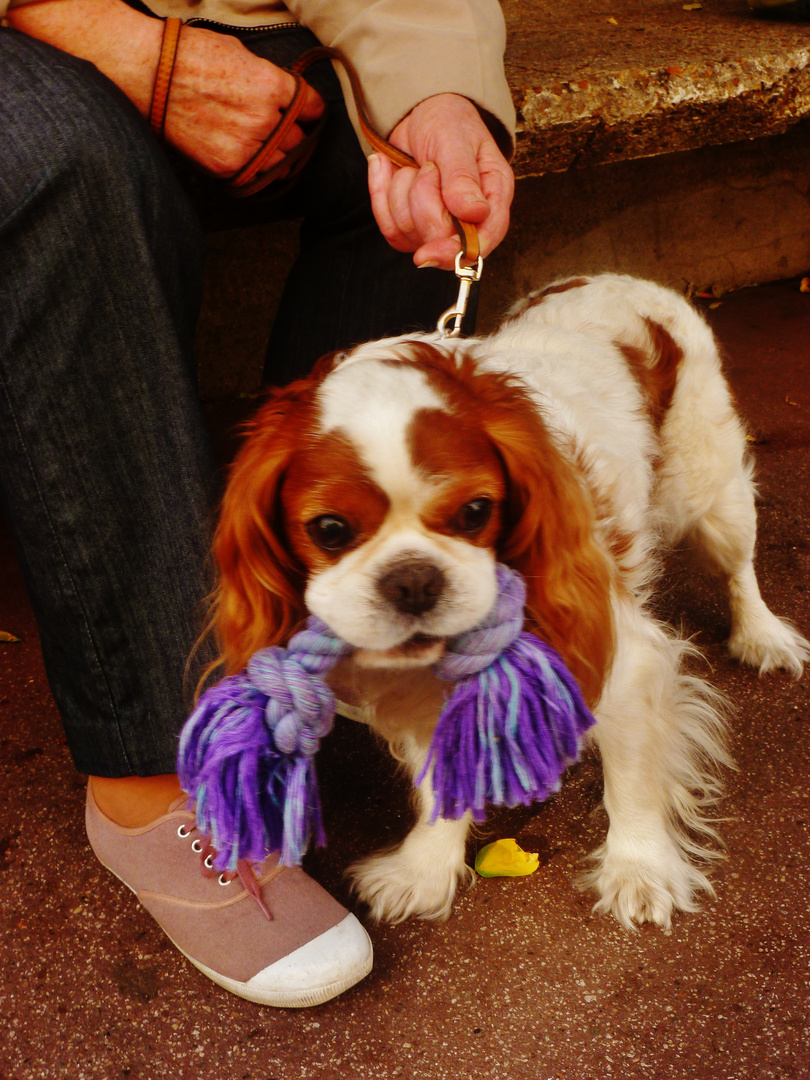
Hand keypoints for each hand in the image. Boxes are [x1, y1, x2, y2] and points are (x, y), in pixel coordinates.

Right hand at [164, 26, 324, 177]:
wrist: (150, 76)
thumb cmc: (190, 57)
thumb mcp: (240, 54)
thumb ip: (268, 78)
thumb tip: (283, 93)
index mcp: (273, 86)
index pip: (312, 107)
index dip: (311, 111)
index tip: (308, 114)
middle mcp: (265, 120)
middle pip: (298, 139)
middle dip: (292, 134)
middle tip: (283, 131)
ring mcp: (247, 147)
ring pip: (282, 163)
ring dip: (278, 157)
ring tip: (266, 148)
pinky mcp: (228, 167)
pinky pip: (256, 178)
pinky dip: (256, 171)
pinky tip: (248, 159)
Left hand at [367, 94, 513, 268]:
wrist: (420, 113)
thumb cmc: (447, 121)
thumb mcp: (456, 139)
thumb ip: (463, 176)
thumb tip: (474, 213)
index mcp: (492, 197)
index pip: (482, 241)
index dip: (455, 252)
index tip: (428, 252)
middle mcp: (469, 220)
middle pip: (436, 237)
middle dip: (421, 199)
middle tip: (427, 168)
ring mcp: (438, 227)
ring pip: (408, 232)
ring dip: (400, 191)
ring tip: (414, 166)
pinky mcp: (412, 227)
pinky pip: (389, 227)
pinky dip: (381, 194)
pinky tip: (388, 169)